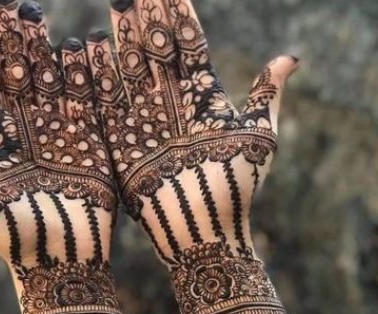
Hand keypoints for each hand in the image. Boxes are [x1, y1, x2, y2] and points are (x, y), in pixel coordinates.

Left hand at [0, 0, 114, 269]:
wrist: (58, 260)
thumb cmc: (8, 236)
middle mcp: (26, 131)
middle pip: (19, 74)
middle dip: (14, 38)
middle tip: (12, 1)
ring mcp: (60, 135)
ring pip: (52, 82)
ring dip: (47, 49)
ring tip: (41, 15)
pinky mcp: (90, 146)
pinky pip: (87, 104)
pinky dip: (86, 76)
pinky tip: (83, 46)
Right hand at [84, 0, 297, 261]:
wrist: (205, 227)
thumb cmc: (237, 186)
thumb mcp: (259, 138)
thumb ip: (266, 94)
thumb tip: (291, 57)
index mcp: (204, 96)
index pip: (189, 44)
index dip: (178, 15)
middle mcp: (174, 103)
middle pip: (157, 50)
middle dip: (147, 17)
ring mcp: (147, 119)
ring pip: (132, 70)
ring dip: (123, 38)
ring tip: (117, 6)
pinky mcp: (124, 140)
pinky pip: (109, 103)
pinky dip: (99, 78)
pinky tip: (87, 50)